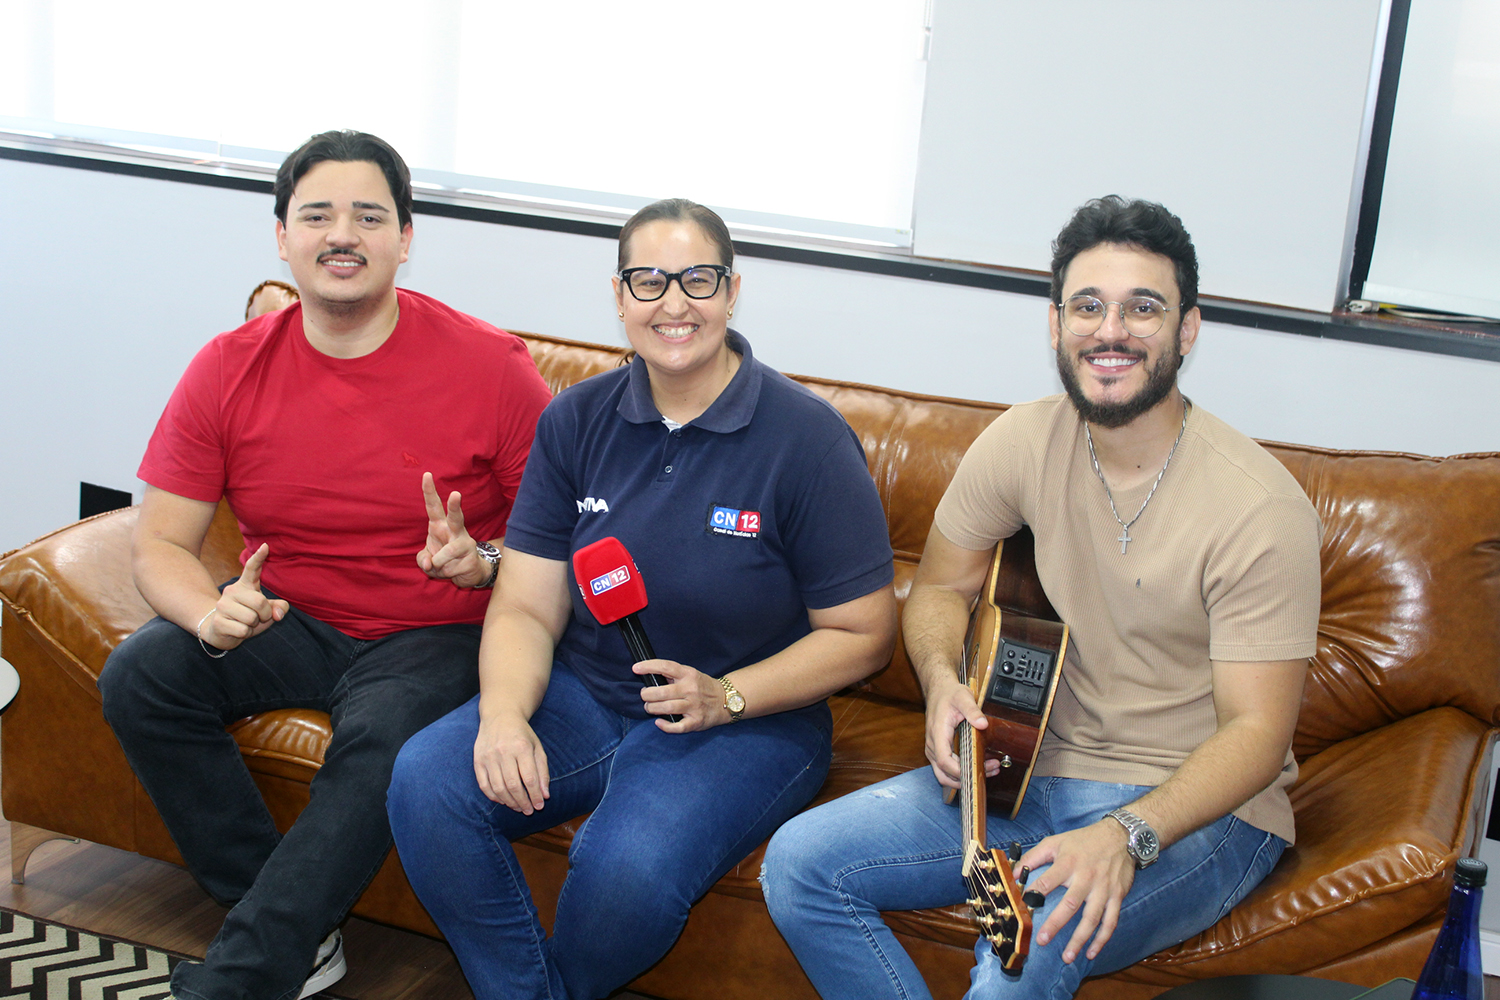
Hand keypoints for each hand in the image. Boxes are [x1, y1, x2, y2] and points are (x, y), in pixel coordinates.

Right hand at [202, 543, 288, 649]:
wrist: (220, 632)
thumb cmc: (248, 617)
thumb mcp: (267, 611)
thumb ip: (279, 608)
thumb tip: (278, 614)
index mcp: (245, 585)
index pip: (252, 568)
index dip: (259, 558)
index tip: (265, 546)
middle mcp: (232, 591)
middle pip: (259, 602)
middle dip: (265, 614)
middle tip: (258, 618)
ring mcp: (222, 605)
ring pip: (251, 618)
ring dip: (253, 626)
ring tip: (245, 623)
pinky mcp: (218, 621)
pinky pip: (243, 630)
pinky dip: (245, 634)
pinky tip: (237, 630)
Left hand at [417, 472, 486, 588]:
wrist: (468, 573)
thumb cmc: (444, 560)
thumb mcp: (426, 560)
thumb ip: (422, 560)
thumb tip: (429, 564)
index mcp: (440, 525)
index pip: (433, 506)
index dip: (429, 491)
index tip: (426, 474)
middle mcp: (455, 530)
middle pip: (455, 516)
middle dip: (454, 506)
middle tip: (456, 494)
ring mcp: (465, 543)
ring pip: (446, 553)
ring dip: (439, 564)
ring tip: (442, 566)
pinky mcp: (471, 558)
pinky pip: (450, 569)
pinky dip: (446, 574)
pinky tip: (455, 570)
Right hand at [473, 710, 549, 813]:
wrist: (500, 716)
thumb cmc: (522, 735)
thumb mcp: (537, 748)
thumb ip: (542, 771)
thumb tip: (544, 795)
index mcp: (522, 747)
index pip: (529, 778)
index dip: (535, 795)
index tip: (539, 806)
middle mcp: (503, 752)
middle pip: (513, 785)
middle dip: (522, 802)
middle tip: (528, 811)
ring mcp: (488, 757)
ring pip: (498, 787)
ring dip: (509, 802)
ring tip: (518, 807)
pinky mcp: (477, 761)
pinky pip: (484, 785)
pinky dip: (494, 796)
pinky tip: (503, 800)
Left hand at [635, 659, 727, 732]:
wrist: (726, 700)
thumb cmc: (702, 686)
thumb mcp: (691, 674)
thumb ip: (673, 675)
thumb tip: (649, 674)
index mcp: (688, 674)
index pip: (666, 667)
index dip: (649, 666)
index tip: (636, 668)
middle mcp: (690, 689)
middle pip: (662, 692)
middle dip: (647, 694)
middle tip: (645, 695)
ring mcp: (694, 706)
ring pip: (666, 708)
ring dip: (652, 708)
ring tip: (649, 707)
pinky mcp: (696, 721)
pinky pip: (677, 726)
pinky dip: (665, 726)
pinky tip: (659, 722)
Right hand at [923, 673, 991, 788]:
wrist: (938, 690)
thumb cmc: (949, 694)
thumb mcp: (963, 697)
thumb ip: (973, 710)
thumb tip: (983, 724)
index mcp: (937, 733)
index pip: (945, 761)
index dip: (960, 771)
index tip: (978, 769)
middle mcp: (933, 745)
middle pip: (943, 774)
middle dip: (965, 779)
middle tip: (989, 771)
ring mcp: (934, 750)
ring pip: (944, 775)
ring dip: (963, 778)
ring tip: (987, 770)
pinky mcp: (938, 751)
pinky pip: (946, 769)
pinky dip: (960, 773)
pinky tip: (977, 766)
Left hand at [1015, 819, 1135, 963]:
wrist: (1119, 837)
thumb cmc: (1083, 841)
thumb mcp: (1055, 842)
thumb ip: (1033, 856)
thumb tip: (1013, 872)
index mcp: (1068, 863)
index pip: (1048, 880)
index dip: (1035, 893)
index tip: (1023, 907)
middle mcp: (1086, 878)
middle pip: (1070, 904)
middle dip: (1055, 924)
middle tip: (1042, 940)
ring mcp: (1103, 889)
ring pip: (1092, 918)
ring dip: (1080, 939)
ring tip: (1067, 957)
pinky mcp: (1117, 897)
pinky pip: (1110, 922)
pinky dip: (1102, 939)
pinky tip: (1091, 953)